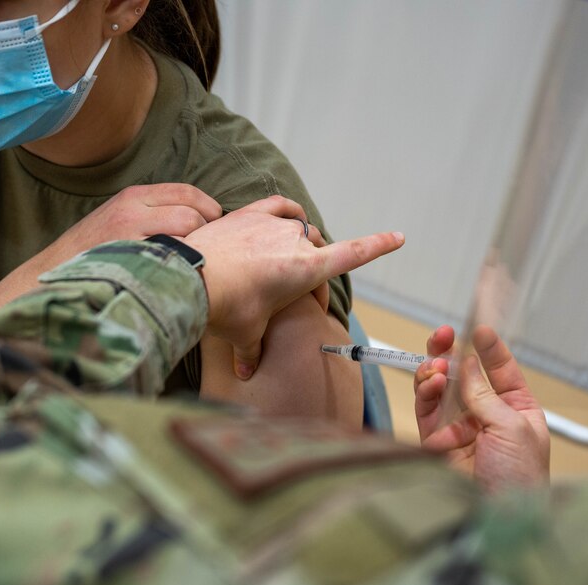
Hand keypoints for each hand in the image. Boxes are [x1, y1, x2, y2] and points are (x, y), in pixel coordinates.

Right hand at [37, 183, 221, 270]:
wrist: (52, 276)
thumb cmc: (90, 254)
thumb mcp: (117, 220)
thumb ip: (150, 214)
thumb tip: (194, 220)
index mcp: (132, 196)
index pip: (186, 191)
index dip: (209, 207)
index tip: (217, 224)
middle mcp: (132, 208)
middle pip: (192, 211)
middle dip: (209, 230)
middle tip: (209, 249)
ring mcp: (130, 233)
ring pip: (187, 230)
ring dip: (199, 248)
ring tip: (196, 264)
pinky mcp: (130, 257)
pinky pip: (173, 254)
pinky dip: (185, 264)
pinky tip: (183, 276)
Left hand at [184, 195, 403, 378]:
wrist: (188, 277)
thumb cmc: (225, 308)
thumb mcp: (244, 334)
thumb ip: (251, 352)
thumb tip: (246, 374)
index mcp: (307, 269)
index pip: (353, 254)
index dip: (378, 246)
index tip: (399, 237)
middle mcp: (296, 241)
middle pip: (320, 254)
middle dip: (315, 277)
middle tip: (299, 301)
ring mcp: (272, 223)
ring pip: (300, 230)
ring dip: (300, 245)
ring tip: (284, 264)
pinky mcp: (249, 213)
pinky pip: (279, 206)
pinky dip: (286, 212)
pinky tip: (286, 217)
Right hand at [414, 325, 548, 490]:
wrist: (494, 520)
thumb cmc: (519, 480)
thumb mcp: (511, 429)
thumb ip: (485, 395)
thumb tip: (468, 364)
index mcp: (517, 411)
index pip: (502, 372)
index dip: (490, 349)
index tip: (479, 328)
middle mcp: (487, 417)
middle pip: (465, 376)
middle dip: (452, 353)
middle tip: (443, 335)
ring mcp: (461, 430)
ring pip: (441, 390)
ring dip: (436, 372)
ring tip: (437, 367)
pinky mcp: (437, 444)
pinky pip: (427, 410)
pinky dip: (426, 393)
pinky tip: (432, 384)